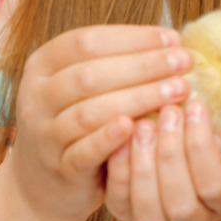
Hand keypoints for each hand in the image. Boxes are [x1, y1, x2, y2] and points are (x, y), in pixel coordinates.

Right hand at [10, 25, 192, 220]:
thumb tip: (173, 44)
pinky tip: (137, 127)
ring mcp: (43, 133)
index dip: (133, 38)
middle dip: (143, 66)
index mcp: (43, 63)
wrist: (46, 181)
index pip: (87, 41)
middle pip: (90, 74)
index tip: (174, 40)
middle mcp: (36, 95)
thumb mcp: (89, 85)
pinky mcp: (58, 167)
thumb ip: (120, 62)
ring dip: (138, 98)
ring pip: (89, 112)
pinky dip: (109, 139)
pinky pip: (83, 151)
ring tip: (177, 91)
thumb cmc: (81, 121)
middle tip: (183, 64)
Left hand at [105, 98, 220, 220]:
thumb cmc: (209, 138)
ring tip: (143, 125)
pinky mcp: (129, 216)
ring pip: (149, 210)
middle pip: (181, 202)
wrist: (181, 161)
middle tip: (167, 112)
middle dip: (171, 153)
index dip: (201, 145)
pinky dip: (119, 171)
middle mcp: (196, 219)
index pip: (214, 184)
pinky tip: (120, 141)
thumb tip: (212, 121)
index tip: (195, 105)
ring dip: (143, 165)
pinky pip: (120, 202)